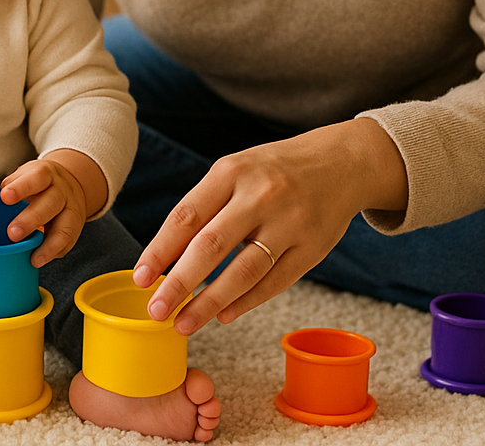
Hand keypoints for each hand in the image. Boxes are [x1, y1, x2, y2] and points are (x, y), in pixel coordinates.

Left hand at [0, 149, 103, 266]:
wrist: (71, 183)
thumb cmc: (39, 183)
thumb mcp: (25, 176)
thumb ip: (9, 187)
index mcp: (46, 174)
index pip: (36, 178)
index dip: (21, 188)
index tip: (4, 197)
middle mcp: (61, 191)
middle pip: (50, 204)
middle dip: (31, 220)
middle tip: (12, 233)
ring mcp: (71, 209)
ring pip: (64, 227)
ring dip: (48, 245)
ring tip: (34, 259)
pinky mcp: (75, 227)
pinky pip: (68, 242)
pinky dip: (54, 252)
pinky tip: (40, 259)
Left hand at [132, 117, 406, 334]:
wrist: (343, 162)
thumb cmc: (275, 171)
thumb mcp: (237, 171)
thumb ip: (205, 208)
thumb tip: (165, 258)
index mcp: (232, 171)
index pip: (186, 215)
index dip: (160, 250)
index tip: (141, 278)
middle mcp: (261, 195)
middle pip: (211, 246)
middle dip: (179, 283)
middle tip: (156, 311)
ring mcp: (290, 223)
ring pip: (244, 271)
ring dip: (210, 302)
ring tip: (185, 323)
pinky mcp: (313, 248)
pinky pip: (274, 282)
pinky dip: (245, 302)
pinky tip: (223, 314)